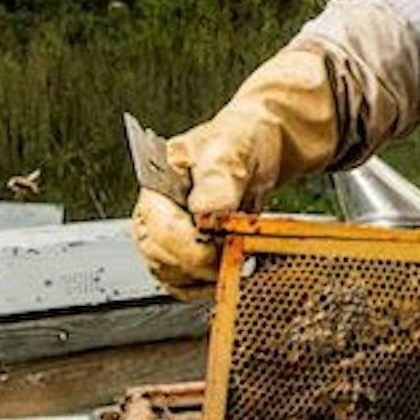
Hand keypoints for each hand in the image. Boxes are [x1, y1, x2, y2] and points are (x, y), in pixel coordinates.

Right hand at [131, 46, 338, 296]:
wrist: (264, 142)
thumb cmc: (242, 137)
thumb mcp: (231, 148)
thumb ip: (217, 179)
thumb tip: (206, 213)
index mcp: (159, 185)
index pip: (155, 228)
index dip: (186, 244)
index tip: (218, 244)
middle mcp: (159, 213)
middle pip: (160, 257)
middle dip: (200, 262)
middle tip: (235, 252)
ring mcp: (174, 235)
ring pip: (174, 276)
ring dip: (208, 276)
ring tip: (239, 257)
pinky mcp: (192, 252)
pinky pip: (191, 283)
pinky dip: (214, 282)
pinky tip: (236, 267)